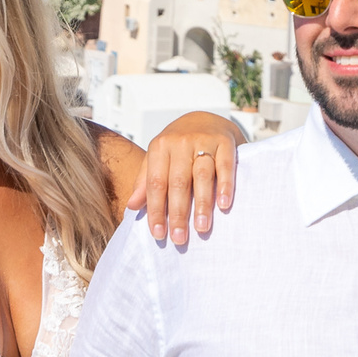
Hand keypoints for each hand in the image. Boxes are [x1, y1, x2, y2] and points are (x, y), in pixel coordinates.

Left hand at [128, 113, 242, 245]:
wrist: (206, 118)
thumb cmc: (179, 146)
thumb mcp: (158, 158)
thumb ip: (146, 182)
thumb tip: (132, 206)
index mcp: (160, 147)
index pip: (156, 183)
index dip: (156, 210)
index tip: (158, 234)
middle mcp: (180, 142)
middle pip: (178, 182)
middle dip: (178, 213)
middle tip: (179, 238)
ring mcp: (204, 140)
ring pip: (202, 176)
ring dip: (202, 204)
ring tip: (201, 227)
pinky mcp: (225, 141)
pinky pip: (225, 166)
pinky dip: (225, 186)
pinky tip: (224, 205)